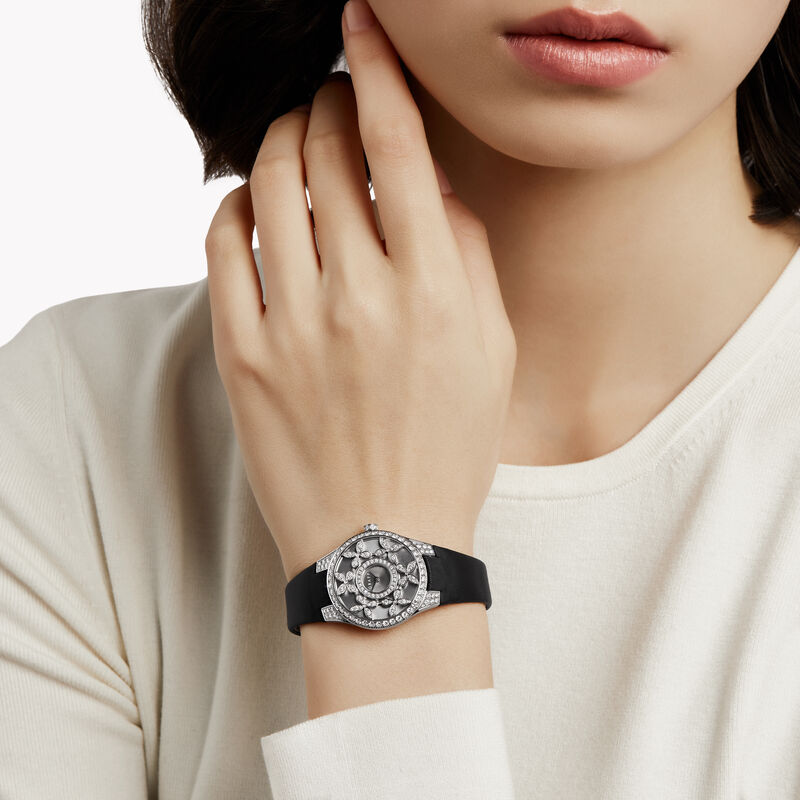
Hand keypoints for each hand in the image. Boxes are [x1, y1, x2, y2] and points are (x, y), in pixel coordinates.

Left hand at [205, 0, 515, 582]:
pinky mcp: (244, 355)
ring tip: (294, 138)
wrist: (384, 543)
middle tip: (331, 99)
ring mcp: (295, 324)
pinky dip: (236, 204)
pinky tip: (254, 202)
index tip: (364, 24)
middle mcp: (363, 295)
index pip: (400, 145)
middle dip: (327, 103)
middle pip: (326, 151)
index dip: (380, 68)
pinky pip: (225, 246)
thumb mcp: (494, 354)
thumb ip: (470, 259)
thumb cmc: (447, 451)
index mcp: (435, 289)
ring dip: (281, 141)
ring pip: (271, 185)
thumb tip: (436, 190)